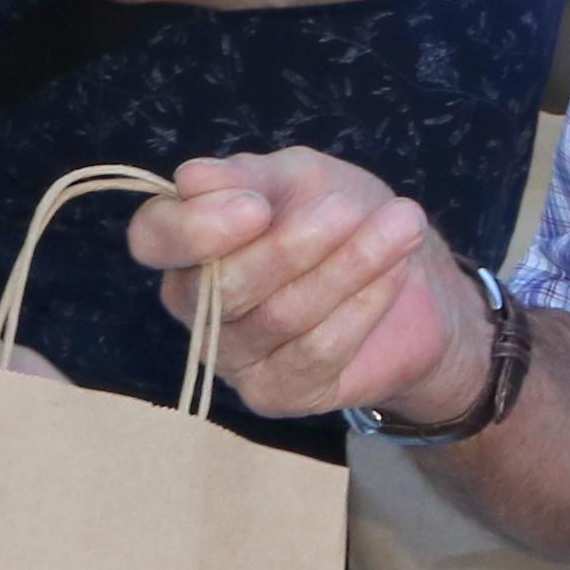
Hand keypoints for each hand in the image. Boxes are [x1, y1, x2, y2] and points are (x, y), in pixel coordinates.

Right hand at [124, 151, 476, 424]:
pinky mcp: (275, 393)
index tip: (256, 206)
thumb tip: (189, 178)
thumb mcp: (299, 177)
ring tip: (400, 226)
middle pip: (218, 287)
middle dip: (289, 246)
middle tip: (347, 209)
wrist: (416, 280)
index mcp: (187, 243)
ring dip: (346, 266)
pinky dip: (362, 306)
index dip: (195, 227)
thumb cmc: (343, 216)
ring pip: (277, 317)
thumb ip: (245, 178)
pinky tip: (394, 274)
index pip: (153, 238)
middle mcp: (195, 305)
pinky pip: (316, 351)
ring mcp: (231, 356)